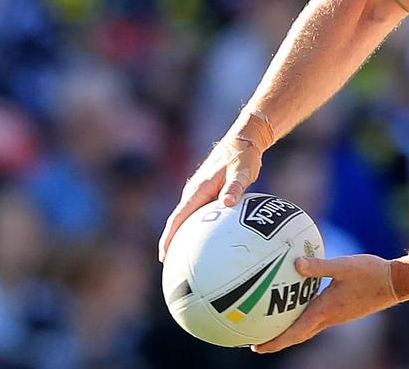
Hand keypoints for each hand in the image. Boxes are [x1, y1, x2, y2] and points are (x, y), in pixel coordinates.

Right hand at [158, 114, 266, 261]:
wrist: (244, 141)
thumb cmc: (243, 155)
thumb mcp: (242, 169)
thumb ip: (235, 186)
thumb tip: (227, 202)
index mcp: (198, 189)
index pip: (178, 217)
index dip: (169, 237)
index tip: (164, 256)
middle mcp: (194, 193)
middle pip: (178, 222)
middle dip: (172, 244)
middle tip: (171, 268)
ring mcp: (200, 194)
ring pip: (187, 219)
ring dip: (184, 238)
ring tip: (185, 261)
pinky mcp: (208, 195)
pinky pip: (200, 216)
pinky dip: (199, 230)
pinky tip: (208, 244)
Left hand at [252, 255, 398, 352]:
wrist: (396, 282)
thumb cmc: (372, 273)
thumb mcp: (345, 266)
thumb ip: (319, 266)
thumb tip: (295, 263)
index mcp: (326, 310)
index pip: (296, 332)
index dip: (275, 342)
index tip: (256, 347)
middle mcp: (329, 317)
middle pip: (298, 335)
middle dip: (277, 341)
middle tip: (257, 342)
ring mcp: (337, 315)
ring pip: (307, 329)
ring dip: (290, 331)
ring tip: (273, 326)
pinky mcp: (343, 310)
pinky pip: (317, 319)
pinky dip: (303, 319)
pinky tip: (300, 305)